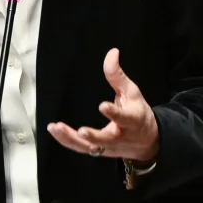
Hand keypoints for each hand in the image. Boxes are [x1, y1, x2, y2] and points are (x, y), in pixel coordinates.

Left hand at [47, 48, 158, 162]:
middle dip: (94, 136)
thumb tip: (112, 52)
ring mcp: (108, 147)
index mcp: (132, 121)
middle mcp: (120, 137)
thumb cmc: (138, 113)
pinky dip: (67, 141)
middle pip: (106, 139)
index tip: (102, 106)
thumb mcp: (132, 93)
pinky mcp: (98, 151)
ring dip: (71, 139)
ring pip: (90, 147)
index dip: (114, 112)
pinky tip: (54, 130)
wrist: (148, 142)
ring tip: (56, 127)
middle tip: (81, 131)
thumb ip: (118, 75)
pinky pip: (81, 148)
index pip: (124, 118)